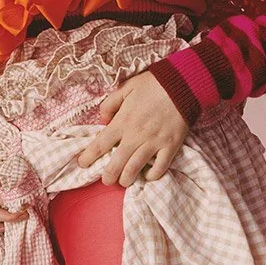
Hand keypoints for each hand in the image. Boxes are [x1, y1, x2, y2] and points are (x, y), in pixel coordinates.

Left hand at [75, 70, 190, 186]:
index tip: (82, 164)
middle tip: (106, 180)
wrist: (183, 84)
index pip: (100, 144)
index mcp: (123, 121)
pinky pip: (160, 168)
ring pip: (135, 169)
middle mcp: (136, 135)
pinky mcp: (170, 146)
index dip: (88, 157)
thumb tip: (102, 120)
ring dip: (126, 179)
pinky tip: (147, 176)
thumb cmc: (153, 84)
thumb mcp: (126, 87)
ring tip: (123, 181)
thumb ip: (110, 103)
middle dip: (108, 176)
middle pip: (116, 163)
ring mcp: (154, 142)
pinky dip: (152, 176)